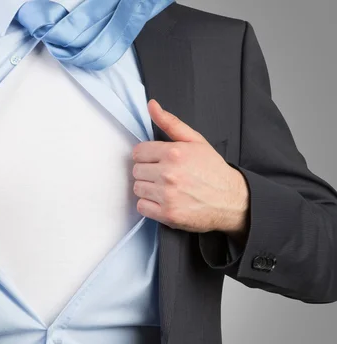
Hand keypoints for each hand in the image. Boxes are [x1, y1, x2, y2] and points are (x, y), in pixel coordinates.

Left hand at [132, 99, 248, 234]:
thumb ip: (170, 123)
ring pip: (138, 188)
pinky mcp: (168, 214)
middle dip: (148, 172)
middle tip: (164, 175)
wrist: (232, 200)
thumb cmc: (213, 170)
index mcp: (174, 153)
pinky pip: (142, 207)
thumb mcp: (195, 141)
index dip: (147, 157)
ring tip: (165, 188)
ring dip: (148, 189)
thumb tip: (151, 105)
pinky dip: (150, 205)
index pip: (138, 152)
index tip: (157, 161)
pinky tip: (164, 201)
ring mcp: (168, 195)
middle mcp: (169, 173)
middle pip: (136, 171)